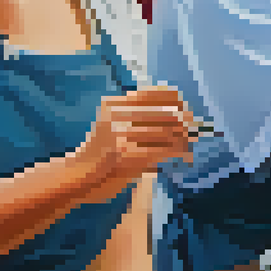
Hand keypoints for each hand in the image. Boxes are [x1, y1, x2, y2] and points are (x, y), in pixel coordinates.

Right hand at [72, 86, 194, 203]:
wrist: (75, 177)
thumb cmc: (99, 153)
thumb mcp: (113, 125)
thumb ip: (139, 117)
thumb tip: (183, 112)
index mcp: (115, 104)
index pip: (157, 93)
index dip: (178, 101)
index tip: (187, 110)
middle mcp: (118, 114)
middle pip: (167, 113)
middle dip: (186, 123)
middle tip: (195, 131)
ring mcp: (120, 134)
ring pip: (168, 132)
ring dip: (185, 139)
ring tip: (191, 145)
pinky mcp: (125, 154)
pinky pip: (163, 150)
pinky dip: (179, 153)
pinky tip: (186, 156)